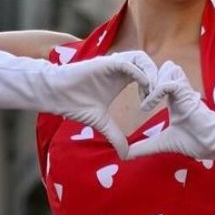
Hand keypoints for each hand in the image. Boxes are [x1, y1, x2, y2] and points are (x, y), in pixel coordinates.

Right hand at [44, 49, 159, 157]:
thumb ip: (116, 136)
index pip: (147, 75)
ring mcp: (113, 63)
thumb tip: (125, 155)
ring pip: (141, 59)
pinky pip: (128, 63)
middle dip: (158, 79)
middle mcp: (120, 68)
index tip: (151, 106)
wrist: (56, 95)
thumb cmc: (76, 104)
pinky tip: (143, 86)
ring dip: (151, 74)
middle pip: (148, 64)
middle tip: (157, 99)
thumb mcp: (102, 124)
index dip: (154, 88)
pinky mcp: (105, 63)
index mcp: (122, 79)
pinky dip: (139, 73)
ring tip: (151, 93)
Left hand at [125, 61, 214, 161]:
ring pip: (167, 68)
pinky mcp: (186, 94)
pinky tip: (147, 107)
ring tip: (146, 101)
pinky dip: (156, 93)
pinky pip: (168, 83)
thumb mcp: (162, 143)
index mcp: (174, 96)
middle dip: (149, 78)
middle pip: (163, 67)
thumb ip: (145, 146)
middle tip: (142, 98)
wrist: (211, 145)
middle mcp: (179, 90)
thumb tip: (127, 155)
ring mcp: (184, 90)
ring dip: (153, 82)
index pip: (160, 77)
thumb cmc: (193, 141)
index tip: (140, 102)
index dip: (148, 84)